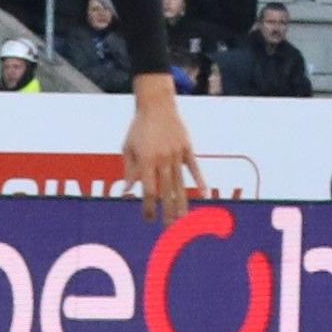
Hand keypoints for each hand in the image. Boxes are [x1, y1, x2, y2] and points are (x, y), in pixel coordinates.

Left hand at [121, 78, 197, 219]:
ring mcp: (176, 154)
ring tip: (184, 218)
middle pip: (166, 191)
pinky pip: (194, 168)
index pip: (148, 190)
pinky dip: (200, 181)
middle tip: (169, 227)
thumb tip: (126, 192)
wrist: (156, 104)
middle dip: (167, 210)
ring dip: (182, 202)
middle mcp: (162, 159)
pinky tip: (205, 194)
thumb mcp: (128, 148)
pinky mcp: (187, 148)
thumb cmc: (138, 127)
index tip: (148, 218)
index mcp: (146, 160)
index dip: (148, 206)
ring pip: (181, 183)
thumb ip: (129, 171)